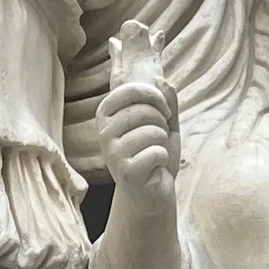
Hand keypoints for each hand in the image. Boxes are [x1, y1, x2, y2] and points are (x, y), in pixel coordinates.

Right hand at [97, 21, 178, 214]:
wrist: (153, 189)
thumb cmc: (154, 151)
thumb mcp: (163, 120)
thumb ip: (164, 97)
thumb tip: (162, 79)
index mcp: (106, 113)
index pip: (131, 89)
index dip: (156, 97)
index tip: (163, 112)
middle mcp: (104, 131)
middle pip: (145, 111)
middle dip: (162, 125)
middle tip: (156, 140)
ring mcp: (112, 152)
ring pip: (154, 132)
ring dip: (163, 144)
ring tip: (154, 154)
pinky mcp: (125, 171)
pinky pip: (156, 152)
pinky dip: (163, 160)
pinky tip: (154, 168)